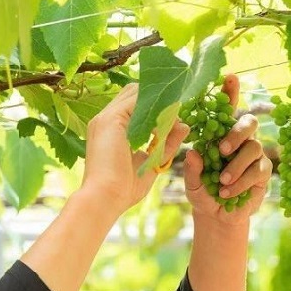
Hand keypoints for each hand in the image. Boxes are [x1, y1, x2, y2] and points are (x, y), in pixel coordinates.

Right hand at [80, 83, 188, 214]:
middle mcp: (105, 120)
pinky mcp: (110, 119)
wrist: (105, 199)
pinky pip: (138, 101)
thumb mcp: (152, 163)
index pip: (133, 104)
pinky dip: (155, 109)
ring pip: (137, 92)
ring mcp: (105, 117)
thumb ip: (167, 144)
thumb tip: (185, 126)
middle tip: (177, 117)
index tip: (174, 119)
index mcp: (109, 130)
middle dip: (159, 100)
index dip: (156, 107)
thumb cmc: (123, 189)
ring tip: (173, 122)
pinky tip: (164, 127)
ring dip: (158, 103)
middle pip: (135, 92)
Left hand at [183, 74, 272, 223]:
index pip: (226, 110)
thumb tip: (194, 153)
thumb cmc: (202, 192)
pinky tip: (228, 193)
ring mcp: (254, 155)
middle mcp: (240, 140)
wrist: (217, 215)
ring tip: (221, 182)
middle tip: (222, 149)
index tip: (229, 77)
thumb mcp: (192, 183)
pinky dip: (241, 182)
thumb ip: (192, 170)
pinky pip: (257, 170)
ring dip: (236, 165)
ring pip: (254, 147)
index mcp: (220, 135)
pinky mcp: (263, 172)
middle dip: (237, 132)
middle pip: (249, 122)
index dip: (230, 93)